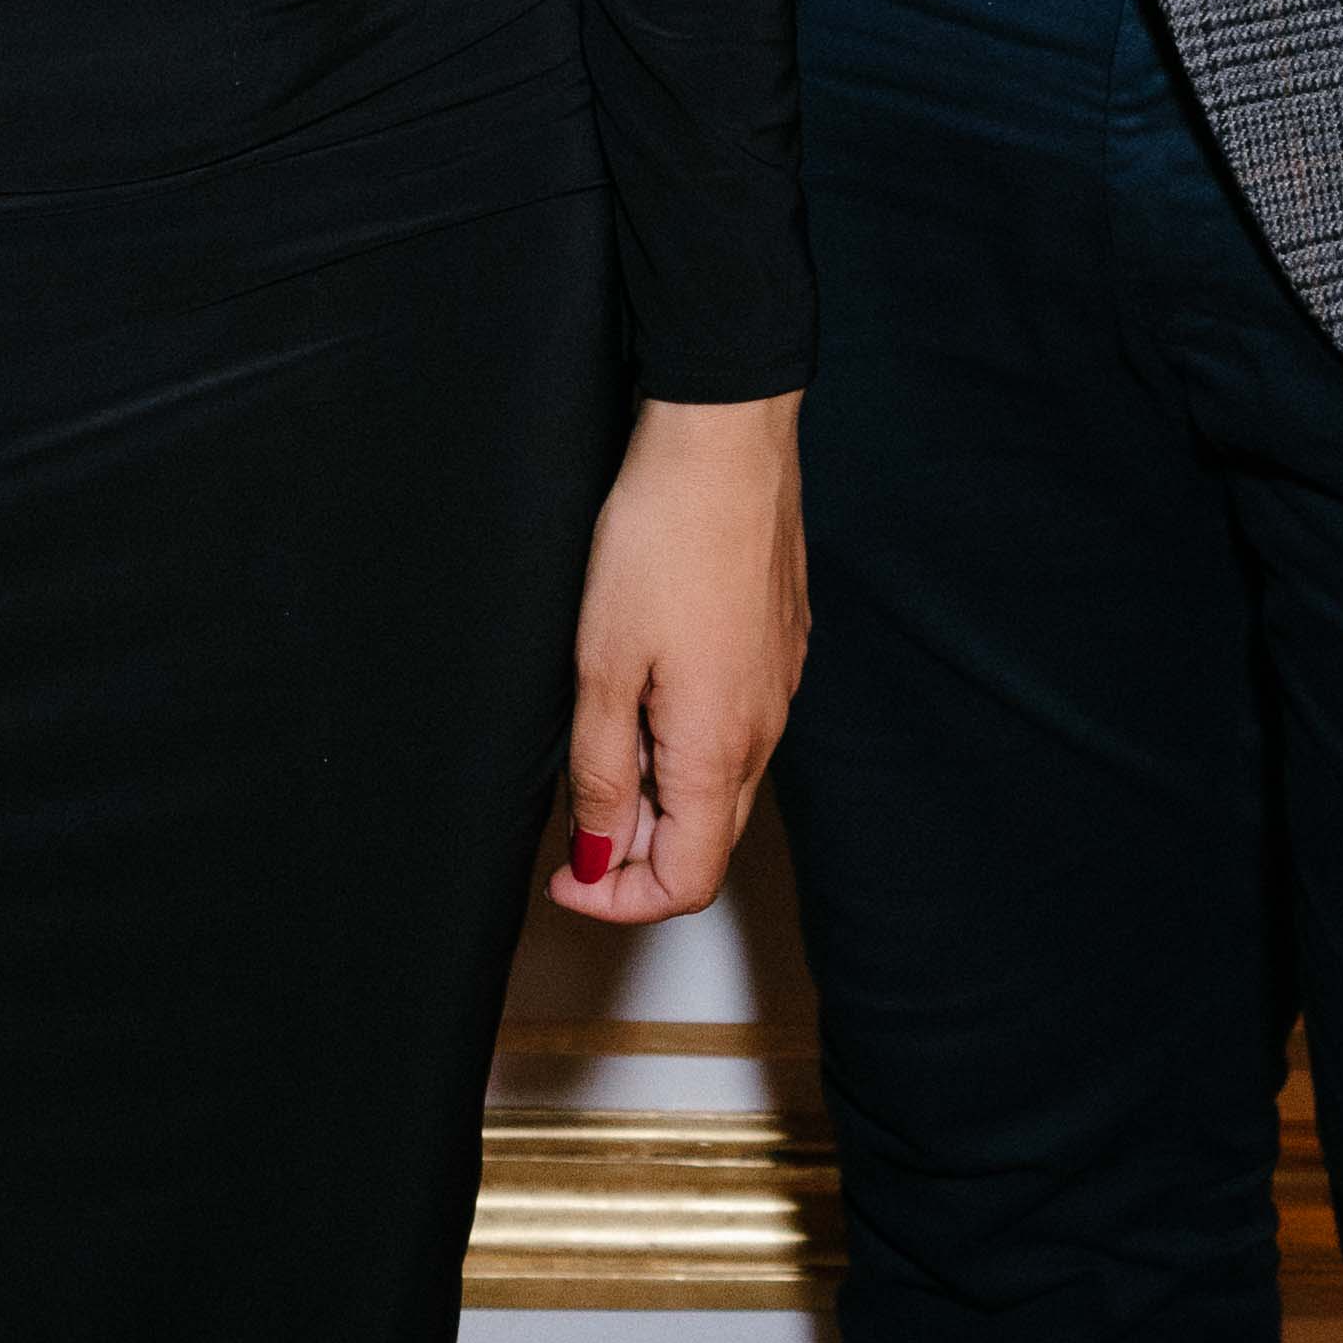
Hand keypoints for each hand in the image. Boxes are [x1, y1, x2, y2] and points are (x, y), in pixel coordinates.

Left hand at [557, 392, 804, 920]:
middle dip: (633, 851)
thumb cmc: (661, 541)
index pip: (686, 882)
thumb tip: (597, 860)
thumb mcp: (602, 666)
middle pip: (705, 841)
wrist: (726, 442)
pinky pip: (734, 728)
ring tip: (598, 733)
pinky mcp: (779, 647)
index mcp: (719, 750)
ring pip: (719, 784)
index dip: (619, 900)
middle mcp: (764, 731)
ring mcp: (779, 688)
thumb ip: (602, 775)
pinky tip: (643, 687)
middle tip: (568, 814)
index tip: (562, 875)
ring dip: (656, 791)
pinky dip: (684, 741)